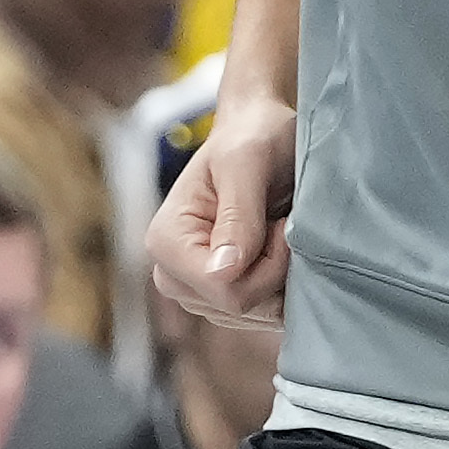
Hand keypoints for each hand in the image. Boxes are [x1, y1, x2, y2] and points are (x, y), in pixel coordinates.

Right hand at [154, 93, 296, 318]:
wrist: (260, 132)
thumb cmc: (253, 138)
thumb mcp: (248, 163)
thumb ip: (238, 216)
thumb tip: (224, 272)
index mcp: (166, 241)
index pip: (224, 289)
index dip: (268, 265)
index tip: (282, 224)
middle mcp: (172, 274)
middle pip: (237, 307)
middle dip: (275, 272)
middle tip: (282, 224)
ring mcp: (195, 291)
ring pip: (252, 316)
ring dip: (280, 279)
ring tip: (277, 232)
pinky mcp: (219, 298)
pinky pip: (259, 315)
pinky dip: (280, 288)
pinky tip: (280, 251)